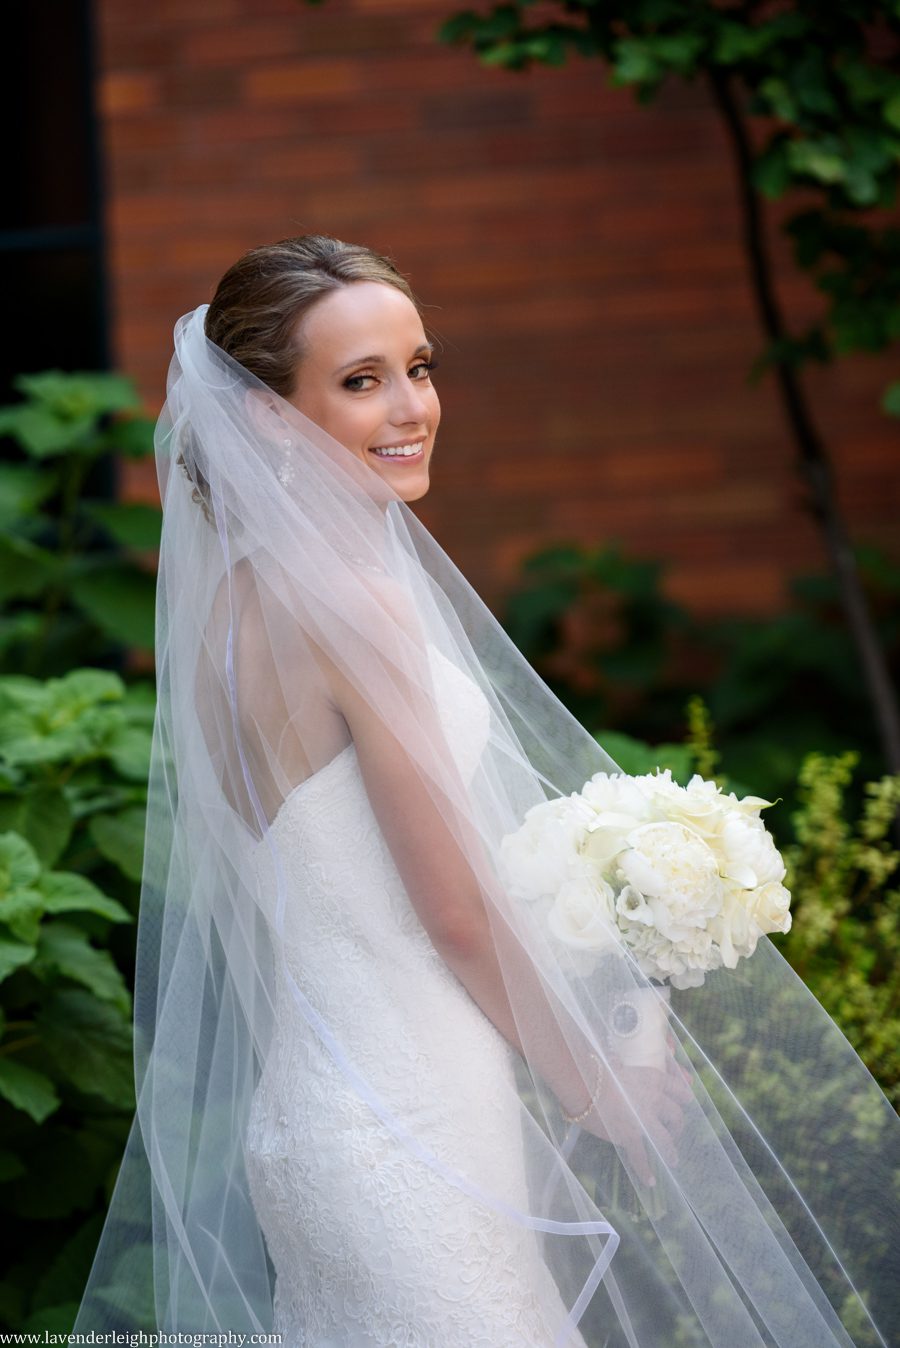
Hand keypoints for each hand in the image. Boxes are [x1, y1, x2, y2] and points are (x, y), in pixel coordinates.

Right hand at [576, 1051, 692, 1187]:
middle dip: (678, 1125)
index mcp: (652, 1079)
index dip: (683, 1095)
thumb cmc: (596, 1070)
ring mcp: (645, 1121)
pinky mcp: (631, 1137)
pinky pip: (641, 1157)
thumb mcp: (615, 1064)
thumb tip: (616, 1061)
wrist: (584, 1084)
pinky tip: (649, 1180)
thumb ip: (621, 1067)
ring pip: (665, 1140)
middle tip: (675, 1131)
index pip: (676, 1087)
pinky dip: (645, 1170)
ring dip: (670, 1151)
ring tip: (673, 1160)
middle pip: (676, 1115)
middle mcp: (655, 1099)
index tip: (687, 1100)